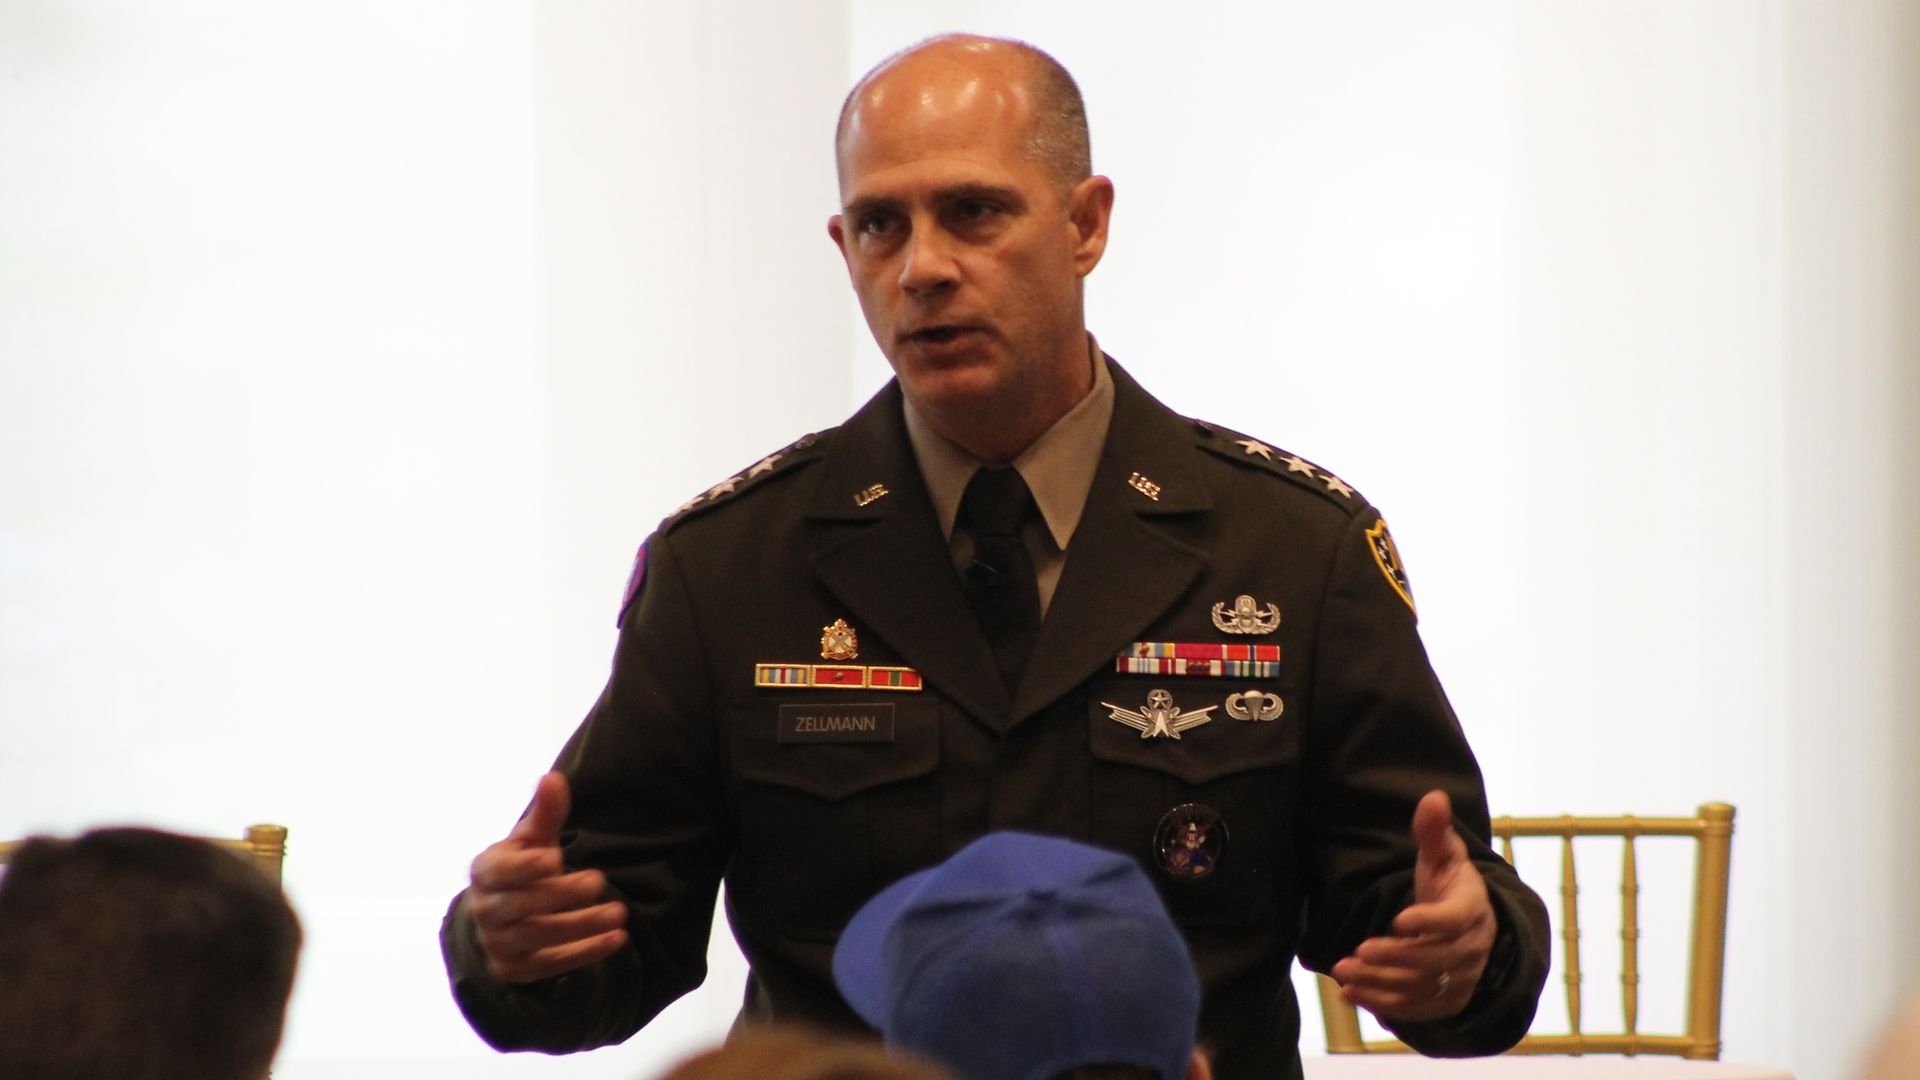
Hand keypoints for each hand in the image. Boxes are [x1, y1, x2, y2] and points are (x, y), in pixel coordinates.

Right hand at [467, 771, 628, 983]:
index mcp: (485, 873)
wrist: (502, 918)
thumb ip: (545, 814)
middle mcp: (485, 911)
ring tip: (619, 913)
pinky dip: (585, 953)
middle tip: (598, 880)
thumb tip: (553, 778)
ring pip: (539, 937)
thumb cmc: (522, 868)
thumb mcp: (532, 840)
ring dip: (582, 926)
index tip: (555, 858)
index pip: (499, 872)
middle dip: (561, 895)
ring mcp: (498, 944)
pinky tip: (616, 939)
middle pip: (522, 906)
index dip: (524, 867)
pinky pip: (551, 964)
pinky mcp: (516, 970)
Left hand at [1331, 789, 1495, 1020]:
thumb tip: (1433, 796)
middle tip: (1359, 950)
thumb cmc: (1450, 885)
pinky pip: (1417, 1008)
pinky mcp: (1446, 1000)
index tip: (1399, 920)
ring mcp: (1461, 978)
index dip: (1430, 922)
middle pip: (1434, 958)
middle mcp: (1472, 948)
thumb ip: (1434, 830)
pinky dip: (1383, 1004)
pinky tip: (1351, 994)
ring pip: (1422, 986)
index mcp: (1472, 908)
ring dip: (1381, 982)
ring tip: (1344, 971)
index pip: (1455, 919)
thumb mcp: (1443, 855)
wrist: (1471, 926)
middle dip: (1395, 957)